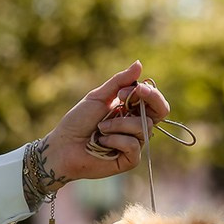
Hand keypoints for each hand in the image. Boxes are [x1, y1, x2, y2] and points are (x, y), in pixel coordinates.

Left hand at [39, 61, 169, 188]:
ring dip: (118, 124)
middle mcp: (136, 125)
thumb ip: (120, 81)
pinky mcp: (130, 159)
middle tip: (124, 99)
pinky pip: (134, 146)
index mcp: (131, 109)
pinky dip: (115, 140)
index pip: (155, 100)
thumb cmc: (78, 121)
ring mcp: (135, 143)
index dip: (150, 92)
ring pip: (144, 127)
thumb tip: (139, 63)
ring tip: (101, 128)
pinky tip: (102, 143)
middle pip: (161, 111)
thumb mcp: (99, 97)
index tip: (132, 89)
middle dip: (149, 101)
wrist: (63, 146)